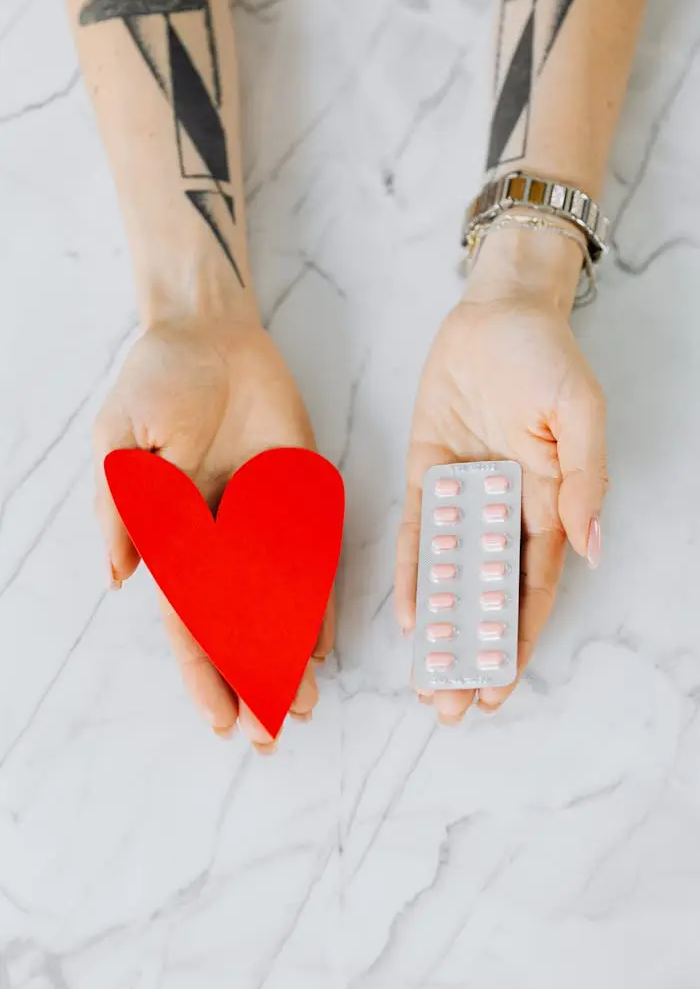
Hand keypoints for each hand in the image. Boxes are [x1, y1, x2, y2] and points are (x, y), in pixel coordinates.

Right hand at [93, 312, 330, 751]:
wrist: (210, 331)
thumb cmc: (157, 381)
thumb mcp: (122, 441)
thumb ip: (124, 508)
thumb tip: (119, 579)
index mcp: (173, 534)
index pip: (189, 621)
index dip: (205, 672)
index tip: (224, 721)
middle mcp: (219, 538)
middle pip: (238, 625)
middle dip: (254, 679)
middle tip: (279, 732)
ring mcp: (260, 520)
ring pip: (279, 603)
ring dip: (290, 654)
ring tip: (308, 703)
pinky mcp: (299, 495)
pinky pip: (314, 556)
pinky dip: (321, 600)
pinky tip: (326, 641)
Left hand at [395, 229, 607, 720]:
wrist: (496, 311)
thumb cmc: (546, 357)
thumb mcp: (580, 415)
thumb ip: (585, 481)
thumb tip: (591, 549)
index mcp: (550, 503)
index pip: (532, 588)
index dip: (515, 639)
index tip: (500, 686)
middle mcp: (505, 509)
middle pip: (486, 594)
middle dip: (471, 650)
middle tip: (453, 707)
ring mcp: (463, 494)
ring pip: (449, 574)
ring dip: (439, 627)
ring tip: (426, 680)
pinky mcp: (427, 473)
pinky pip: (417, 532)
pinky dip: (412, 574)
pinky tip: (406, 616)